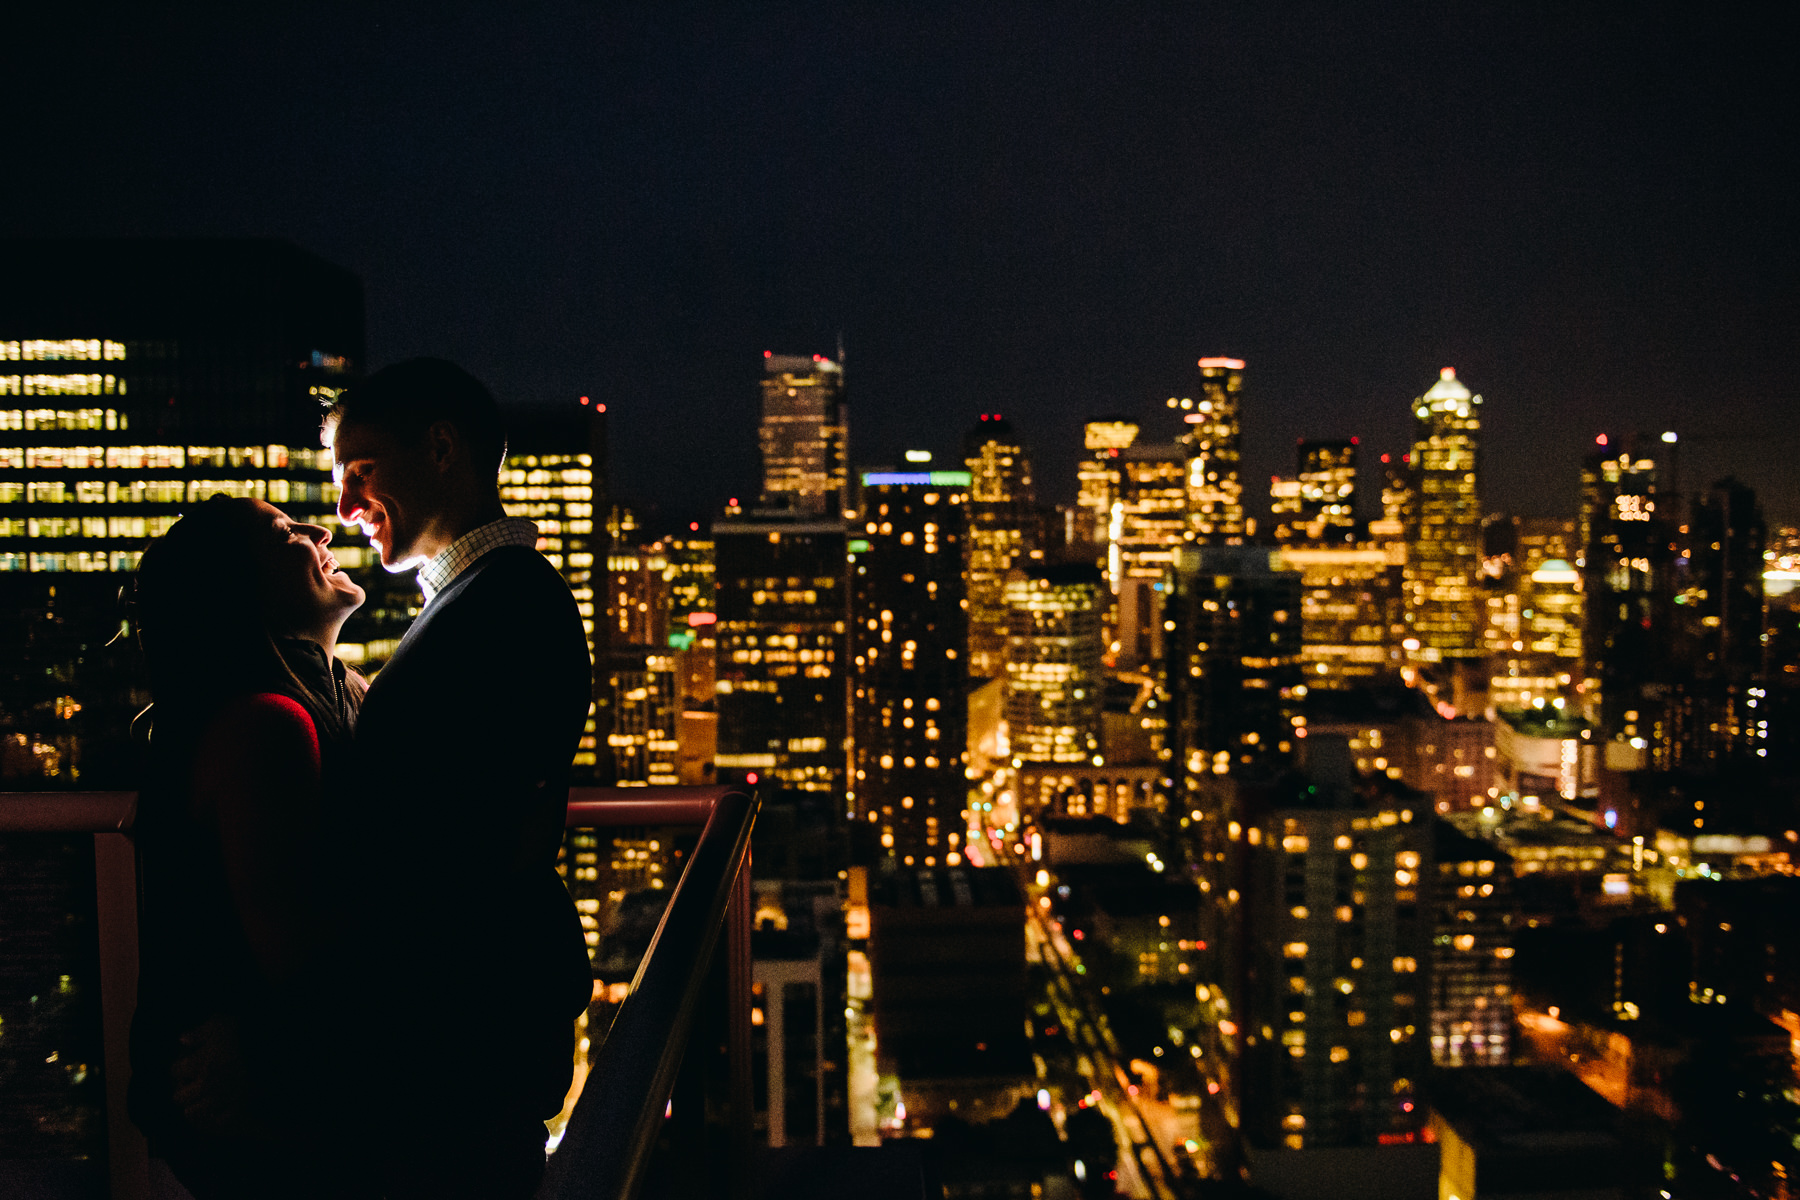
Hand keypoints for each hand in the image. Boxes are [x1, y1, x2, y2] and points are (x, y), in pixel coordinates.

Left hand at [170, 1013, 268, 1139]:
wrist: (276, 1047)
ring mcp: (222, 1098)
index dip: (180, 1065)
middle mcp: (206, 1084)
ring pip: (194, 1112)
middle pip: (179, 1097)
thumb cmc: (246, 1032)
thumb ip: (199, 1032)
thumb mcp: (220, 1023)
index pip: (175, 1070)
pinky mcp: (238, 1106)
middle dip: (183, 1090)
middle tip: (190, 1083)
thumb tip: (183, 1040)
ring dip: (195, 1105)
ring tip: (201, 1098)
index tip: (186, 1062)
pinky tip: (218, 1108)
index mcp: (199, 1064)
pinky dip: (216, 1116)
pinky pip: (218, 1120)